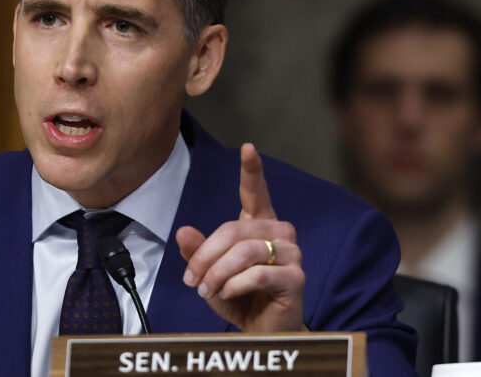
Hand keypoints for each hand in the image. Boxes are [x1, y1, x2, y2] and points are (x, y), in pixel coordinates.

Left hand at [176, 143, 306, 332]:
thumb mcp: (210, 274)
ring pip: (246, 252)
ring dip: (218, 273)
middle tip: (192, 281)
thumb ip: (198, 252)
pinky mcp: (297, 278)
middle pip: (234, 230)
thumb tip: (183, 230)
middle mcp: (279, 233)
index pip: (256, 193)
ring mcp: (292, 254)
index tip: (248, 148)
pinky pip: (260, 273)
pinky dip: (236, 285)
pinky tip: (228, 293)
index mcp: (259, 225)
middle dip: (206, 256)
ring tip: (208, 290)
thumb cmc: (238, 298)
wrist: (261, 331)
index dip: (252, 170)